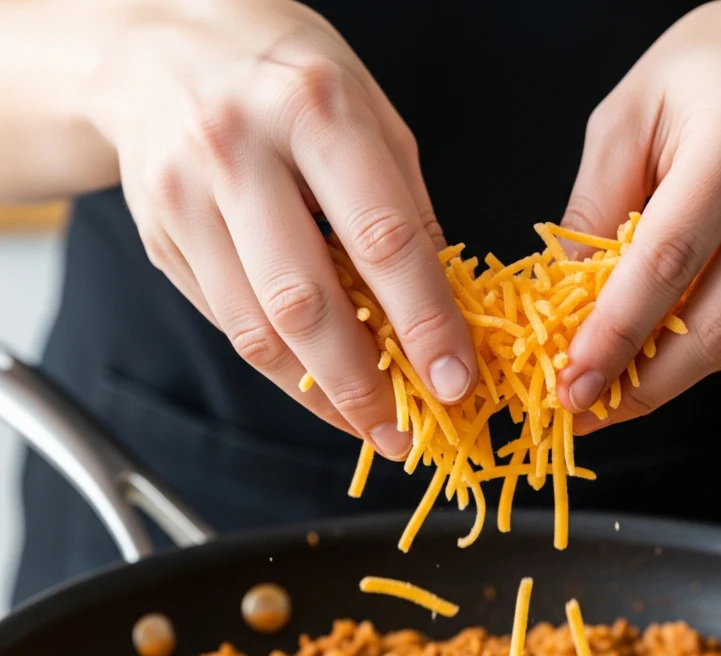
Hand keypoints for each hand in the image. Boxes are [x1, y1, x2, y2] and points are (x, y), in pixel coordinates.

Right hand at [84, 0, 475, 457]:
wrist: (155, 48)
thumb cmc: (285, 79)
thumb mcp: (370, 114)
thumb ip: (407, 210)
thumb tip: (445, 311)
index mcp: (313, 109)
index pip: (381, 239)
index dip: (424, 323)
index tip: (454, 381)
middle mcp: (236, 150)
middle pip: (304, 301)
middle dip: (362, 385)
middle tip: (404, 431)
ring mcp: (184, 198)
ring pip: (256, 330)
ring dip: (319, 394)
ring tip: (367, 424)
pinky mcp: (160, 240)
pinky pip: (230, 326)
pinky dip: (283, 371)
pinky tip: (321, 387)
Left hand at [555, 0, 720, 432]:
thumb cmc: (710, 76)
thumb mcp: (629, 114)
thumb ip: (595, 206)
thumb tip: (566, 303)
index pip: (669, 260)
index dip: (617, 334)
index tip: (572, 383)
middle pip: (718, 320)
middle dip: (646, 384)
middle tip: (589, 412)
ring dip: (673, 379)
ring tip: (616, 396)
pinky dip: (705, 349)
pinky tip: (663, 355)